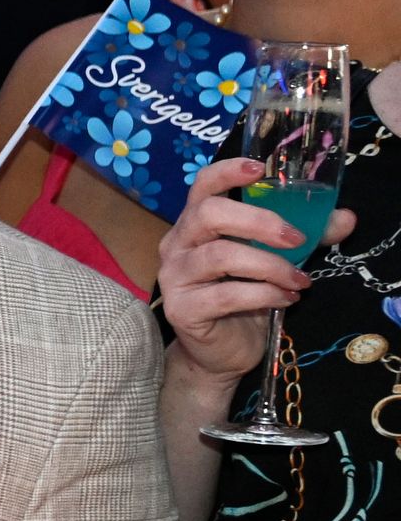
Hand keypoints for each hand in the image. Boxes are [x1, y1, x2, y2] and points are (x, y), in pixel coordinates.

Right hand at [160, 153, 343, 387]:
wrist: (221, 350)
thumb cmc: (244, 297)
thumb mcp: (277, 260)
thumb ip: (307, 236)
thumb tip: (345, 218)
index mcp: (196, 224)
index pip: (202, 186)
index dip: (227, 172)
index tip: (260, 169)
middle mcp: (177, 244)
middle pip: (209, 214)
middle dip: (259, 222)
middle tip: (298, 239)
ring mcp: (174, 277)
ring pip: (220, 256)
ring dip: (270, 266)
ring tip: (300, 281)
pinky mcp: (181, 309)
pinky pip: (225, 295)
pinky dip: (264, 295)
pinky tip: (285, 300)